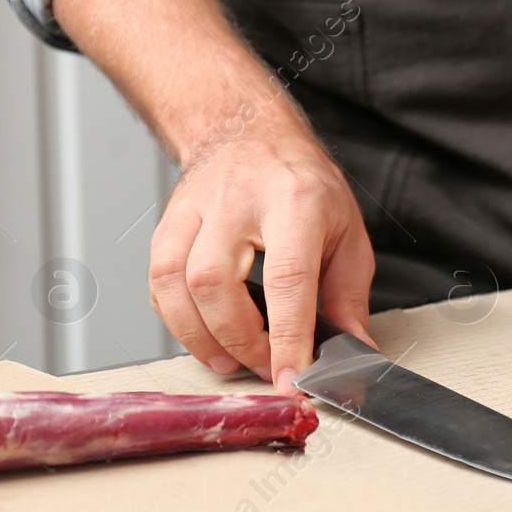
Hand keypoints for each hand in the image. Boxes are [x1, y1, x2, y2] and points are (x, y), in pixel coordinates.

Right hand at [149, 105, 376, 393]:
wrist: (249, 133)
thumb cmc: (303, 185)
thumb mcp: (347, 231)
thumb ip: (348, 295)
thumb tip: (353, 351)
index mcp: (295, 201)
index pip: (287, 278)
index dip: (288, 337)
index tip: (292, 379)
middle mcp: (238, 201)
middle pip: (217, 283)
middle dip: (239, 340)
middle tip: (266, 365)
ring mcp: (195, 210)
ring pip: (176, 283)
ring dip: (201, 337)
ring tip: (232, 359)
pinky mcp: (167, 223)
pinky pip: (158, 282)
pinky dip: (177, 320)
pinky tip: (204, 335)